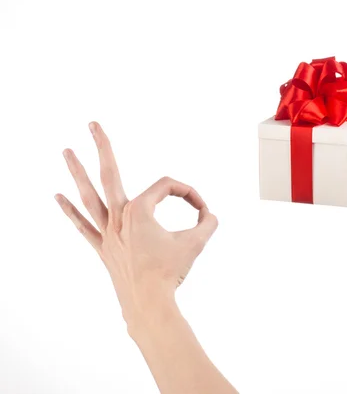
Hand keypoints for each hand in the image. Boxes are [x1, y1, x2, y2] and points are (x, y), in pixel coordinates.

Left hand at [55, 122, 217, 325]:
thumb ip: (208, 223)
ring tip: (66, 151)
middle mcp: (119, 216)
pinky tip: (56, 197)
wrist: (149, 303)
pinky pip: (83, 226)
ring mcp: (108, 232)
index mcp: (141, 211)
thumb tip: (209, 216)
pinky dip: (70, 211)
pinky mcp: (103, 247)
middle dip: (101, 146)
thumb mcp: (196, 243)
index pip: (167, 187)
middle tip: (92, 124)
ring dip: (77, 172)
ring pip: (89, 196)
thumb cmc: (170, 273)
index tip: (202, 210)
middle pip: (110, 173)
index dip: (188, 194)